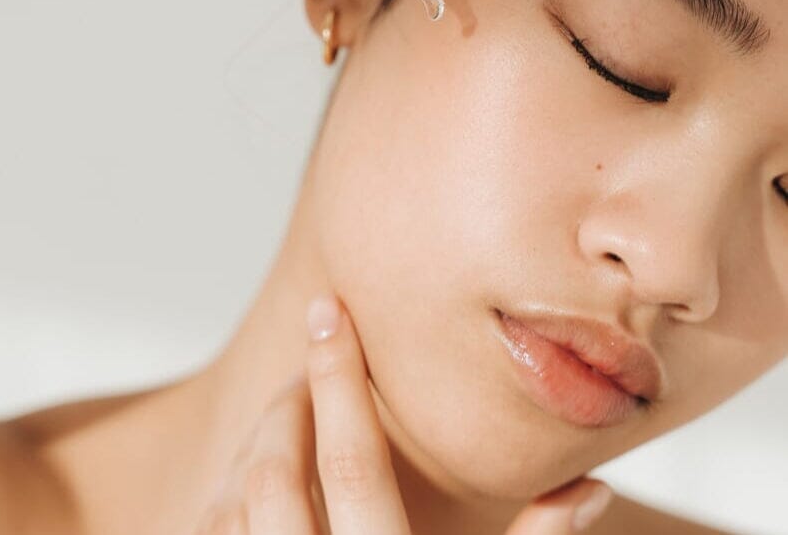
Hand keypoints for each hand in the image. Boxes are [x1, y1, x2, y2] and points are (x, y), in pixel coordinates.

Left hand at [196, 294, 614, 533]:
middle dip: (289, 403)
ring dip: (254, 448)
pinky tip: (255, 485)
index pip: (352, 461)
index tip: (331, 308)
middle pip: (274, 474)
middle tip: (315, 363)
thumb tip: (589, 483)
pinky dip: (225, 502)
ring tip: (289, 416)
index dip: (341, 376)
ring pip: (229, 506)